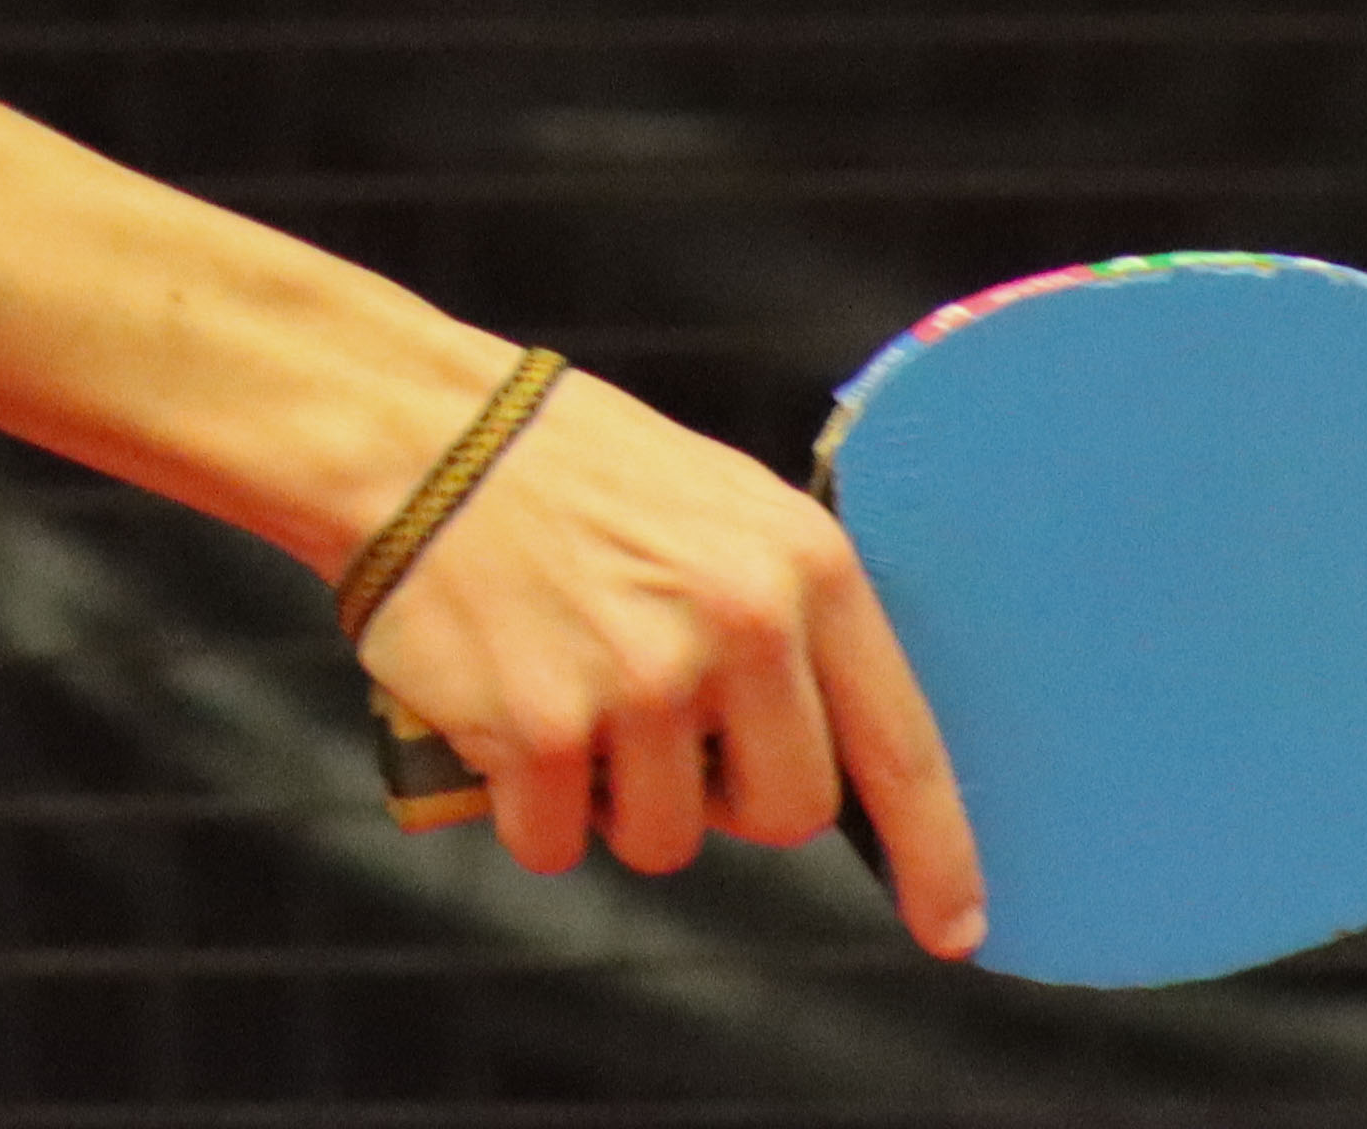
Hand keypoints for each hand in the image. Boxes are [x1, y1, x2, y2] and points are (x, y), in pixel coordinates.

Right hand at [350, 364, 991, 955]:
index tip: (955, 930)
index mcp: (804, 566)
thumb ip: (791, 615)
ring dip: (614, 801)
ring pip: (664, 840)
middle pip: (783, 814)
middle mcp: (740, 627)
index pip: (901, 748)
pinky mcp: (544, 730)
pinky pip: (555, 843)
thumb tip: (843, 751)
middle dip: (724, 799)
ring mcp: (642, 682)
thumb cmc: (570, 473)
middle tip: (657, 727)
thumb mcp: (721, 508)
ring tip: (567, 693)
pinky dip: (526, 805)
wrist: (411, 435)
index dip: (936, 857)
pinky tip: (502, 714)